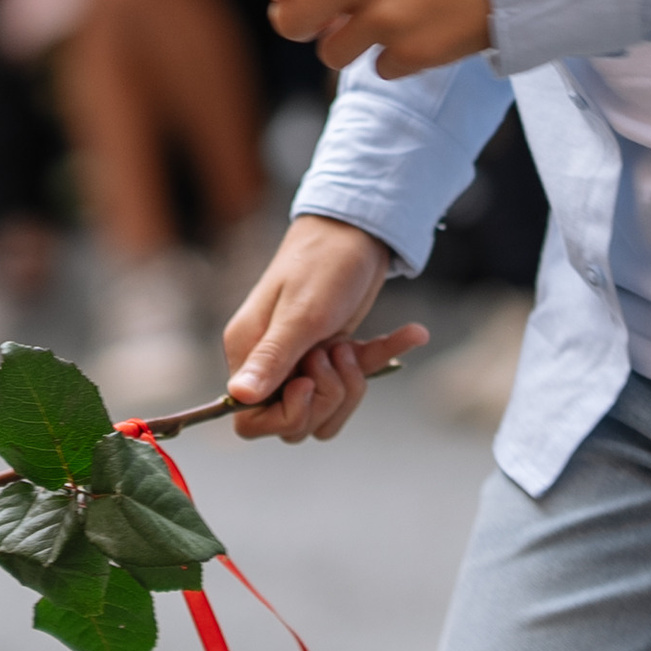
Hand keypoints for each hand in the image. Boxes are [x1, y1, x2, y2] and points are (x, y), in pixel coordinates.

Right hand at [221, 214, 428, 443]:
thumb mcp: (302, 312)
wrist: (359, 226)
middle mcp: (272, 362)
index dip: (284, 416)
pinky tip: (412, 333)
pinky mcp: (334, 352)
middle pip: (295, 424)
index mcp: (249, 352)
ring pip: (327, 411)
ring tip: (353, 344)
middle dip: (326, 396)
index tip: (308, 385)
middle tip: (335, 350)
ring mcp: (304, 360)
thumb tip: (238, 396)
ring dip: (352, 384)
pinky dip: (384, 356)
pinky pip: (357, 379)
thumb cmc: (325, 261)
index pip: (250, 421)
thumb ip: (272, 358)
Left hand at [249, 0, 488, 76]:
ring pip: (329, 54)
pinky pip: (378, 70)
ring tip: (389, 16)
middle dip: (305, 24)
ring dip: (353, 43)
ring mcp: (389, 13)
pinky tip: (421, 28)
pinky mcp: (415, 49)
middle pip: (286, 21)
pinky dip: (396, 57)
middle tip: (336, 13)